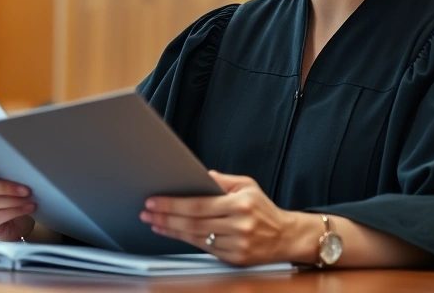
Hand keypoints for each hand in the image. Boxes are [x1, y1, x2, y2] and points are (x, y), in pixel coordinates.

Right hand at [0, 157, 35, 241]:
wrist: (18, 219)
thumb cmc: (11, 193)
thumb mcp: (7, 178)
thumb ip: (3, 169)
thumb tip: (17, 163)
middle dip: (4, 186)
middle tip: (25, 188)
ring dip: (12, 199)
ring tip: (27, 197)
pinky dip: (14, 211)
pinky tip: (27, 207)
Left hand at [140, 171, 300, 265]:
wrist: (286, 236)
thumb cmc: (263, 208)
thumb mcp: (247, 186)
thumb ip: (222, 180)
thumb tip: (198, 175)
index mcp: (241, 204)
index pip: (199, 204)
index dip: (173, 204)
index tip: (154, 201)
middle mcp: (239, 226)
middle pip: (193, 223)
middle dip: (166, 217)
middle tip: (147, 212)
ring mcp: (237, 245)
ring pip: (196, 238)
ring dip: (171, 230)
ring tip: (155, 222)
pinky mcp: (235, 258)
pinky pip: (205, 249)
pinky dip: (186, 241)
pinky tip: (174, 233)